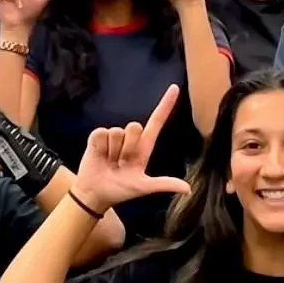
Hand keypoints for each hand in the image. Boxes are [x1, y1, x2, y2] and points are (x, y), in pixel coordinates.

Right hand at [72, 88, 192, 213]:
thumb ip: (165, 184)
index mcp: (144, 147)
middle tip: (121, 163)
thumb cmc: (121, 191)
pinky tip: (99, 157)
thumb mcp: (143, 187)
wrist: (95, 194)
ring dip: (112, 151)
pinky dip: (100, 148)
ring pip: (117, 132)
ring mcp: (113, 136)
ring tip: (109, 162)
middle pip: (134, 126)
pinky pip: (101, 133)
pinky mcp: (97, 137)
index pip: (157, 122)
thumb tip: (188, 189)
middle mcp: (130, 138)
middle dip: (127, 147)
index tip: (175, 87)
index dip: (166, 104)